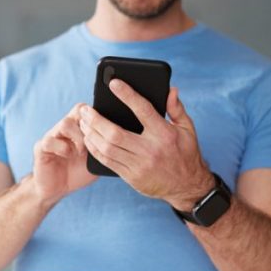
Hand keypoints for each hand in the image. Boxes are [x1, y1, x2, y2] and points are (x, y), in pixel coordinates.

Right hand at [32, 104, 97, 204]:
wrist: (58, 190)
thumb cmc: (79, 173)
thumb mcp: (97, 159)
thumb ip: (106, 146)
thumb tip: (126, 138)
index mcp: (80, 128)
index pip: (89, 109)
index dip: (99, 116)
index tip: (106, 131)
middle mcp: (65, 128)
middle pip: (78, 110)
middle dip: (90, 125)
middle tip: (95, 141)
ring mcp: (52, 136)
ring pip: (65, 123)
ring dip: (77, 138)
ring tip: (81, 152)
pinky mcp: (41, 148)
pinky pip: (50, 140)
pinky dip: (62, 148)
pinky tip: (68, 156)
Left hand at [79, 80, 212, 208]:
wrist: (187, 186)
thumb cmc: (186, 153)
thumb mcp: (187, 129)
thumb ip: (176, 109)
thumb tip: (170, 90)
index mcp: (164, 134)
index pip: (143, 110)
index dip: (127, 95)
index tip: (113, 83)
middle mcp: (150, 150)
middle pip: (115, 133)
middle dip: (96, 120)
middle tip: (85, 109)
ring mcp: (139, 165)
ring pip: (107, 148)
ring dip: (91, 134)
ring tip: (83, 123)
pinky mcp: (131, 177)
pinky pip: (107, 162)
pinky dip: (95, 150)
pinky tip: (89, 139)